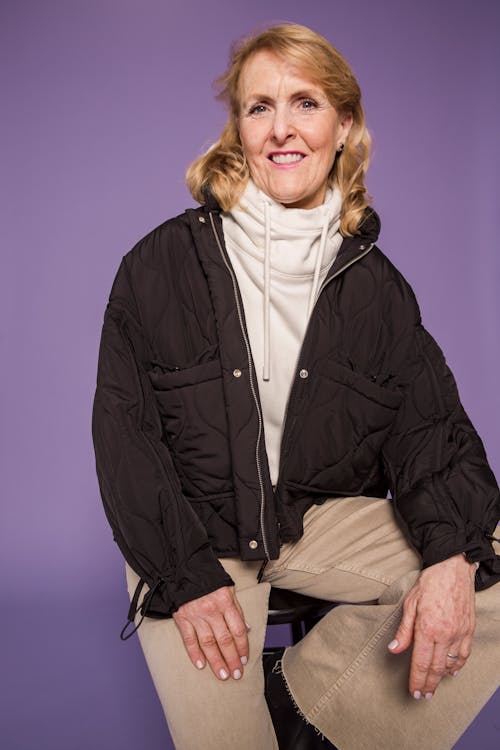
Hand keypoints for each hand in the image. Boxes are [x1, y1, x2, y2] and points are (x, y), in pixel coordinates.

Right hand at [173, 585, 248, 680]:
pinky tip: (201, 665)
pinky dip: (195, 654)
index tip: (244, 659)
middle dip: (231, 659)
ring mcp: (196, 615)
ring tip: (223, 674)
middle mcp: (211, 610)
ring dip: (216, 661)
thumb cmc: (208, 579)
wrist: (184, 569)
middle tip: (236, 673)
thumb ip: (237, 609)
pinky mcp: (182, 618)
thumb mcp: (228, 588)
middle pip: (224, 639)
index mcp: (225, 601)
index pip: (238, 629)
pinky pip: (189, 639)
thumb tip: (246, 629)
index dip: (243, 646)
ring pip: (208, 643)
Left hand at [388, 553, 476, 698]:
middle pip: (436, 667)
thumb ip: (404, 630)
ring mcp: (460, 632)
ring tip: (434, 686)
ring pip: (451, 663)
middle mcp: (445, 633)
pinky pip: (464, 654)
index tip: (414, 692)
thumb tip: (394, 650)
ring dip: (442, 677)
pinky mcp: (469, 629)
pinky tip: (451, 670)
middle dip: (429, 684)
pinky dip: (458, 665)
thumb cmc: (430, 582)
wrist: (454, 568)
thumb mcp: (410, 603)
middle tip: (423, 695)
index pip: (421, 662)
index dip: (416, 680)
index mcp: (427, 627)